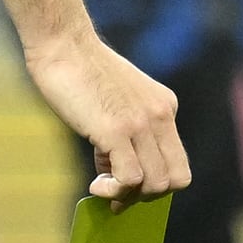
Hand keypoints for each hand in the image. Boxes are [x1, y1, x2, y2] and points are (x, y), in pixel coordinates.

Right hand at [27, 29, 188, 204]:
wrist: (64, 45)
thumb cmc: (80, 74)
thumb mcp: (118, 102)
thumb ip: (126, 135)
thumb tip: (119, 180)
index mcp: (165, 108)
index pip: (179, 164)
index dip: (157, 185)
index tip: (129, 187)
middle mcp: (161, 116)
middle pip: (176, 179)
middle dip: (146, 196)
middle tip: (116, 193)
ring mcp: (141, 123)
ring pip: (156, 184)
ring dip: (128, 196)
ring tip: (101, 185)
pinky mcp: (117, 130)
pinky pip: (131, 178)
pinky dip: (114, 191)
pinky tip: (95, 185)